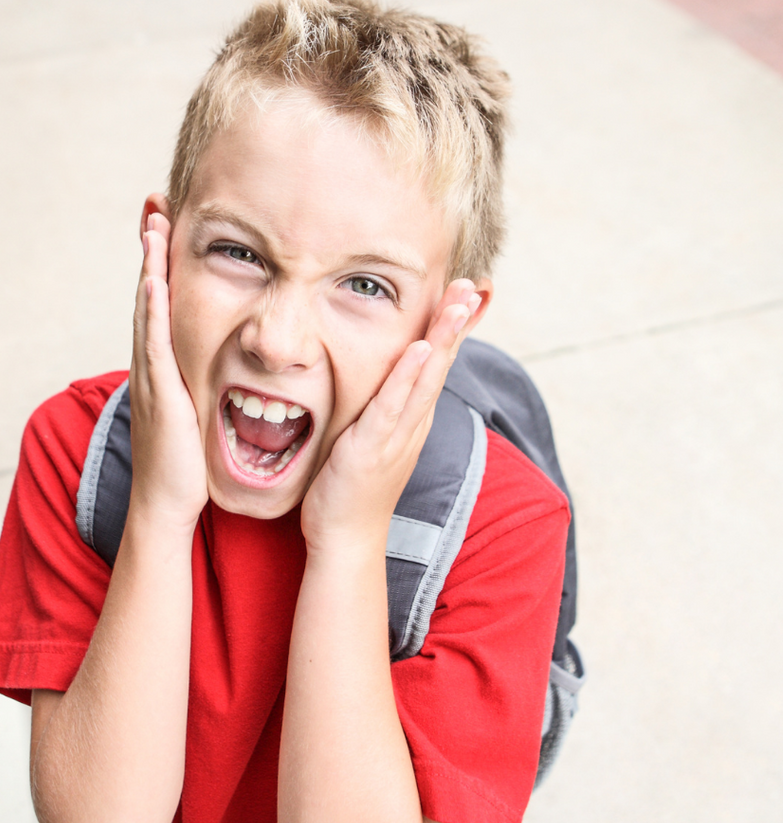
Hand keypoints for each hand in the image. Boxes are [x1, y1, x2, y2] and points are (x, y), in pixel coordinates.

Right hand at [128, 214, 208, 529]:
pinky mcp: (160, 393)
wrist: (168, 502)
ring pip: (150, 311)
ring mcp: (153, 377)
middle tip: (156, 207)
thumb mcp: (200, 412)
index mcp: (168, 366)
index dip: (166, 264)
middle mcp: (155, 365)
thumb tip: (231, 369)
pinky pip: (154, 344)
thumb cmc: (187, 463)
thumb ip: (209, 385)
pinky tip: (155, 280)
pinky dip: (153, 310)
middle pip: (152, 296)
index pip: (166, 305)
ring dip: (150, 266)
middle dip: (153, 251)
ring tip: (154, 225)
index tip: (171, 226)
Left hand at [300, 279, 480, 551]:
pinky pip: (393, 407)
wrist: (347, 538)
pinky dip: (408, 378)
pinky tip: (421, 350)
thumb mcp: (371, 439)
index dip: (451, 329)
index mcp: (411, 419)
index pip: (435, 365)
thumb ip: (380, 408)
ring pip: (426, 379)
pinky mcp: (373, 448)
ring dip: (443, 339)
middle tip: (474, 284)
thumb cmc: (352, 489)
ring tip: (458, 303)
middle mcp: (412, 424)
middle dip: (456, 323)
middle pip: (440, 365)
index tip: (464, 292)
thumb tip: (379, 382)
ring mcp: (397, 436)